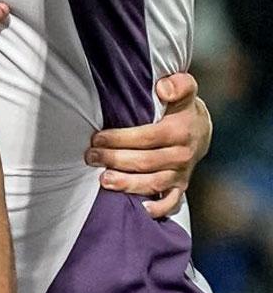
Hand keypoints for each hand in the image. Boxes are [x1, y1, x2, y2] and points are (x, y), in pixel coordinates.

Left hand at [85, 72, 210, 218]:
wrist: (200, 129)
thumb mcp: (185, 88)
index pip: (146, 137)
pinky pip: (171, 202)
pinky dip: (157, 209)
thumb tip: (164, 88)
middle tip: (91, 156)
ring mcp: (182, 173)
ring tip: (103, 181)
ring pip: (153, 183)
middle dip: (115, 160)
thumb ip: (179, 84)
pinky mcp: (181, 187)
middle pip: (145, 161)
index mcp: (180, 130)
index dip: (120, 139)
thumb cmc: (181, 106)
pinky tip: (138, 209)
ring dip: (127, 184)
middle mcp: (182, 154)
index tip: (97, 138)